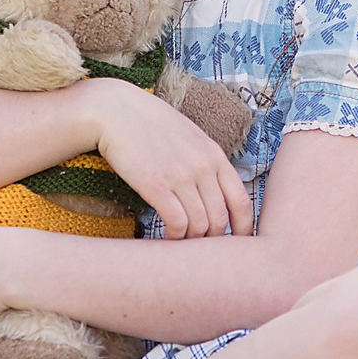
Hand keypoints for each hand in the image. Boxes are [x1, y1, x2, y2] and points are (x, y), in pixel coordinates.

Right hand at [85, 78, 252, 239]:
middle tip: (201, 248)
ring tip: (181, 244)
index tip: (237, 242)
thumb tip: (213, 192)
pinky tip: (166, 238)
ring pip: (200, 226)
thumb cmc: (147, 122)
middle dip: (213, 240)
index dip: (244, 229)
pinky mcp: (157, 185)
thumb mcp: (188, 135)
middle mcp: (203, 167)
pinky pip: (177, 223)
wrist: (113, 110)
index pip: (242, 202)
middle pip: (220, 220)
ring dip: (192, 242)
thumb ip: (205, 161)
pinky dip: (174, 238)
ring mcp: (181, 176)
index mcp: (214, 155)